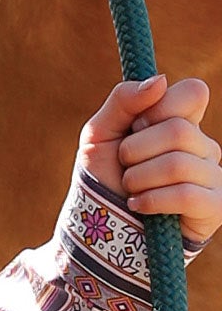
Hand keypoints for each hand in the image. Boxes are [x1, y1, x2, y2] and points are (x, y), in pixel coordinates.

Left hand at [77, 74, 221, 244]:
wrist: (99, 230)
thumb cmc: (103, 178)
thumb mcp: (99, 134)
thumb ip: (123, 101)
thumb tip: (160, 80)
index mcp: (181, 123)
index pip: (194, 93)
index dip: (160, 108)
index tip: (136, 126)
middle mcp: (204, 147)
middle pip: (180, 130)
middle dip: (136, 149)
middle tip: (126, 165)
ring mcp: (213, 177)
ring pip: (179, 163)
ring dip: (139, 178)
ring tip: (130, 189)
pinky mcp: (214, 207)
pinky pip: (187, 194)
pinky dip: (152, 200)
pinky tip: (139, 206)